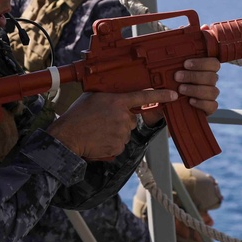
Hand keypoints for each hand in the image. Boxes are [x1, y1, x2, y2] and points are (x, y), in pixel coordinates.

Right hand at [48, 89, 177, 158]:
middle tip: (102, 122)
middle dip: (120, 121)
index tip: (174, 95)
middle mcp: (123, 117)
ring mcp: (122, 133)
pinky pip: (119, 145)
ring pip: (125, 133)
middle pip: (131, 120)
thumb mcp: (93, 97)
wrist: (68, 137)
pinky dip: (111, 144)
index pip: (144, 96)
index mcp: (117, 101)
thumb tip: (117, 97)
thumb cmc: (77, 116)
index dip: (161, 95)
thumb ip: (109, 96)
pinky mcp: (118, 146)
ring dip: (114, 133)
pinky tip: (99, 140)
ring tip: (97, 131)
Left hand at [140, 57, 220, 124]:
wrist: (169, 104)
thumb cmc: (172, 84)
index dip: (202, 63)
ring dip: (196, 89)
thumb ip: (175, 68)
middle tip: (177, 77)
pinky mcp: (209, 108)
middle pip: (212, 77)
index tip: (185, 64)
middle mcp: (210, 82)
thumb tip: (166, 61)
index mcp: (206, 70)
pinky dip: (201, 103)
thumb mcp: (172, 75)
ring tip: (181, 89)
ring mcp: (211, 96)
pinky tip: (190, 101)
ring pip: (213, 91)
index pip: (213, 63)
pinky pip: (212, 106)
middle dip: (194, 76)